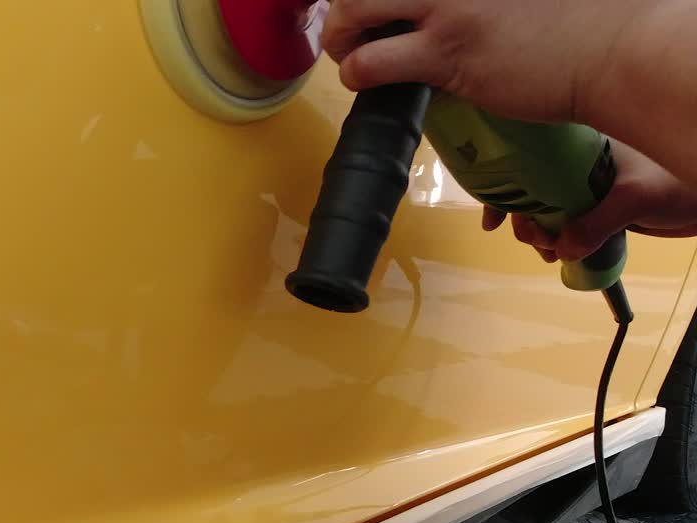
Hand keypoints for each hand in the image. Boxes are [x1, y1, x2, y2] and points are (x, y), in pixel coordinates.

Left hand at [321, 0, 656, 123]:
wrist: (613, 49)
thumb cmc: (573, 21)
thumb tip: (431, 11)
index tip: (372, 11)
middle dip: (344, 6)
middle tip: (353, 30)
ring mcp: (447, 4)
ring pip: (352, 8)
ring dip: (342, 36)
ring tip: (354, 54)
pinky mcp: (447, 51)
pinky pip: (371, 62)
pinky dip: (357, 74)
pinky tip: (371, 81)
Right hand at [482, 143, 696, 262]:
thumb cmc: (678, 183)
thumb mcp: (635, 199)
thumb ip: (596, 223)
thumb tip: (562, 249)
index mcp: (582, 146)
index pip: (528, 161)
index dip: (503, 186)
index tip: (493, 219)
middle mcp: (578, 163)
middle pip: (530, 189)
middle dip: (523, 219)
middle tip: (535, 242)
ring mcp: (587, 186)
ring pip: (546, 210)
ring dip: (539, 234)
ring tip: (550, 253)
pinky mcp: (598, 207)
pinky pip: (566, 223)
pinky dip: (556, 239)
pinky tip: (558, 254)